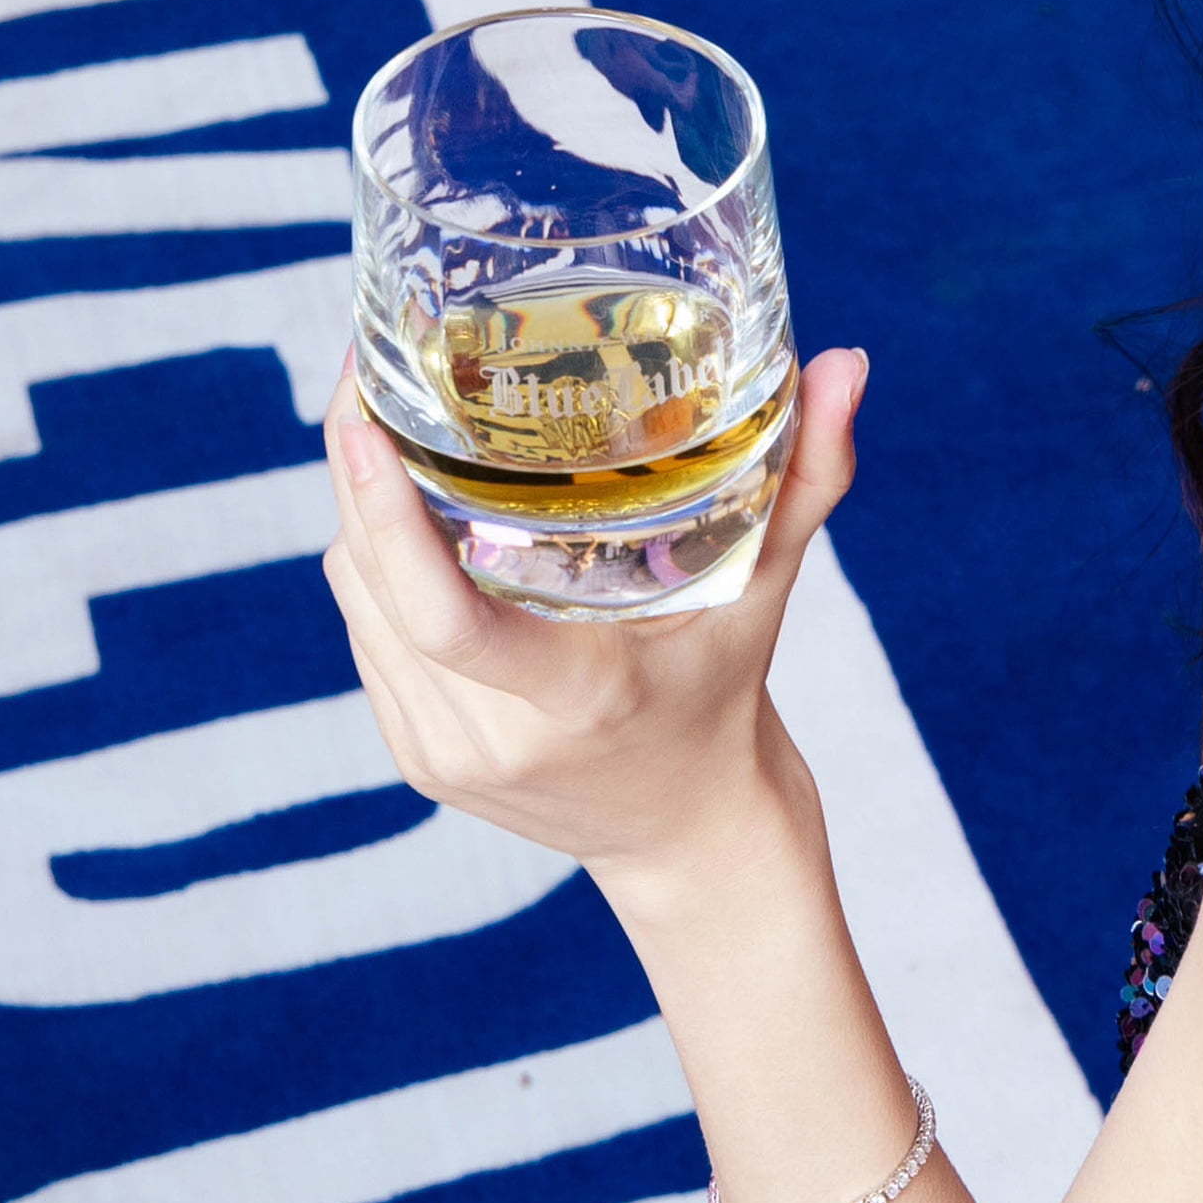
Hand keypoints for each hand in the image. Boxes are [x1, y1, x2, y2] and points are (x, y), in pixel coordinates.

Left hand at [315, 346, 874, 880]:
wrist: (692, 840)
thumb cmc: (728, 698)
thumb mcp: (767, 589)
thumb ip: (808, 478)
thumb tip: (849, 362)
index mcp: (576, 697)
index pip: (445, 614)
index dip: (383, 511)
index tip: (363, 417)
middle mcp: (494, 736)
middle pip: (376, 585)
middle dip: (353, 471)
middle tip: (368, 366)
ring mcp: (444, 755)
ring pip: (355, 605)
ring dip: (354, 513)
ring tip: (376, 421)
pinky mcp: (417, 760)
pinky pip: (364, 639)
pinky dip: (371, 571)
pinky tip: (390, 513)